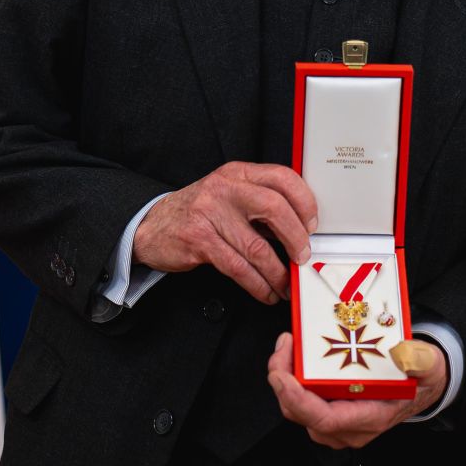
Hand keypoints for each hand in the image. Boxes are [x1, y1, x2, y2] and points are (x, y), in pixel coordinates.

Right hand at [133, 162, 317, 303]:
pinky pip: (237, 267)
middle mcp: (225, 188)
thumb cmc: (200, 213)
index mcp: (238, 174)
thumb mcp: (229, 196)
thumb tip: (301, 230)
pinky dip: (257, 284)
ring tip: (286, 284)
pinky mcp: (199, 240)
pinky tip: (265, 292)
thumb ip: (261, 205)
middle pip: (274, 208)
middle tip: (303, 257)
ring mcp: (210, 213)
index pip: (282, 177)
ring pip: (257, 246)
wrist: (153, 226)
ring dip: (278, 272)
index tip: (313, 224)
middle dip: (296, 238)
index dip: (304, 201)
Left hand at [265, 332, 445, 448]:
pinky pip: (301, 402)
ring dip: (284, 379)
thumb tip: (403, 352)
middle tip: (285, 345)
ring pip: (297, 410)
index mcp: (371, 417)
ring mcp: (338, 423)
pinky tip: (295, 356)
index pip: (326, 419)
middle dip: (283, 380)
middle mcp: (350, 427)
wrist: (422, 388)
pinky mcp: (331, 412)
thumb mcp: (429, 364)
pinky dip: (292, 380)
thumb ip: (419, 359)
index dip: (298, 400)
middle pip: (302, 414)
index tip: (282, 376)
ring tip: (287, 346)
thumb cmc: (421, 379)